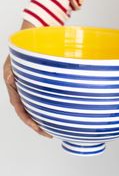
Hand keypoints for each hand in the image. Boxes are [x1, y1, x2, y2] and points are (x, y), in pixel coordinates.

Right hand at [4, 24, 52, 138]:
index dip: (29, 120)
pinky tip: (52, 112)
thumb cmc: (23, 50)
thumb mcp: (14, 59)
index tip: (39, 129)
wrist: (32, 40)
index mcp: (13, 87)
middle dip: (36, 125)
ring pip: (32, 108)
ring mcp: (28, 89)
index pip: (20, 109)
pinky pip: (39, 100)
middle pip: (27, 112)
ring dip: (40, 119)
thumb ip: (12, 70)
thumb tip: (10, 80)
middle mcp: (20, 91)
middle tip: (49, 134)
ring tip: (51, 128)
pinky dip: (44, 108)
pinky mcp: (36, 86)